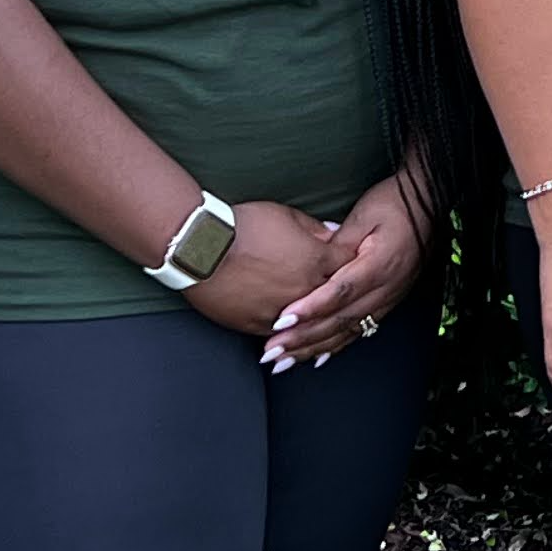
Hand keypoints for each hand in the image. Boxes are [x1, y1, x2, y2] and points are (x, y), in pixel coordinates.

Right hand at [180, 200, 342, 335]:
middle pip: (335, 298)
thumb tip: (334, 234)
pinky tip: (294, 335)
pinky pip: (283, 335)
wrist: (198, 247)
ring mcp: (283, 311)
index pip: (349, 264)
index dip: (352, 262)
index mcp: (316, 259)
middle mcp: (305, 289)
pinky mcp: (259, 325)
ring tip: (324, 323)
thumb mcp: (283, 215)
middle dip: (339, 294)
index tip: (353, 263)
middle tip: (344, 294)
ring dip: (317, 320)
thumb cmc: (240, 225)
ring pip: (311, 322)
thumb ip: (314, 228)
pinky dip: (289, 334)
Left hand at [261, 174, 427, 367]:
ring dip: (314, 348)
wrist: (426, 206)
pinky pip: (360, 330)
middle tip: (272, 351)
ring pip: (348, 330)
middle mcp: (387, 288)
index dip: (310, 308)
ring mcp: (389, 298)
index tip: (281, 321)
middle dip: (304, 338)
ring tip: (283, 361)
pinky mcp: (388, 302)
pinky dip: (336, 346)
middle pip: (341, 319)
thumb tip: (313, 260)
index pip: (340, 292)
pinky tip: (316, 358)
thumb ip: (338, 241)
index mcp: (379, 265)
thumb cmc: (393, 204)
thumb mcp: (364, 214)